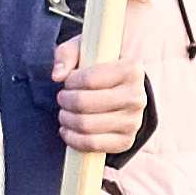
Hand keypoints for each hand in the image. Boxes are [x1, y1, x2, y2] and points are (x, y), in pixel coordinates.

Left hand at [52, 37, 144, 157]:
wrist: (121, 91)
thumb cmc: (98, 67)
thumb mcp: (84, 50)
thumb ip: (67, 54)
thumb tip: (57, 75)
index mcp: (132, 69)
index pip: (89, 79)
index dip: (70, 81)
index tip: (69, 80)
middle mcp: (137, 97)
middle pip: (84, 104)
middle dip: (64, 101)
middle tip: (62, 98)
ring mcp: (133, 121)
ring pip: (85, 125)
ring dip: (65, 119)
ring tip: (64, 112)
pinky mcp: (126, 141)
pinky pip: (91, 145)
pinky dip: (72, 138)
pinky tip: (68, 129)